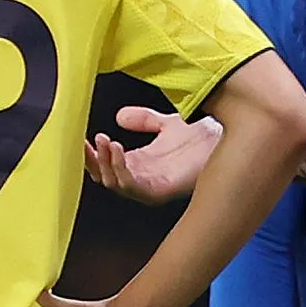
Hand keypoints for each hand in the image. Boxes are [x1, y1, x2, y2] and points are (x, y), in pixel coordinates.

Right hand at [84, 107, 223, 205]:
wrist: (225, 137)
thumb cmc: (202, 137)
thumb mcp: (165, 123)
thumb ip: (144, 120)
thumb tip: (119, 116)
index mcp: (140, 164)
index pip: (106, 164)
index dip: (91, 153)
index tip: (80, 136)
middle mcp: (143, 177)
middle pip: (105, 177)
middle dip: (92, 161)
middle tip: (87, 141)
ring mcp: (152, 186)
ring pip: (116, 184)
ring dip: (105, 164)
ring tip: (104, 142)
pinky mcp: (163, 190)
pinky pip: (134, 187)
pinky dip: (122, 171)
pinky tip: (118, 150)